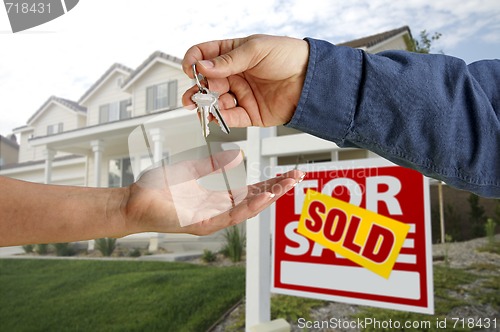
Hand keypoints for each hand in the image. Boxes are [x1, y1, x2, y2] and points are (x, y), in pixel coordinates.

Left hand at [123, 150, 304, 235]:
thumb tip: (239, 155)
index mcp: (218, 198)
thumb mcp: (191, 169)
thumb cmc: (158, 187)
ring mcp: (211, 219)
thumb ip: (214, 164)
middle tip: (297, 178)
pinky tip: (262, 197)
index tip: (288, 174)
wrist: (133, 201)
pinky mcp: (201, 225)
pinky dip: (247, 207)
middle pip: (254, 200)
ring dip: (267, 198)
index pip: (251, 190)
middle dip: (277, 190)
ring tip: (285, 186)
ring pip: (246, 210)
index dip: (271, 183)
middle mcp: (218, 210)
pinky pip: (228, 216)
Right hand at [182, 34, 308, 127]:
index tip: (191, 69)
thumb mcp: (256, 49)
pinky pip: (231, 118)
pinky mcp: (250, 113)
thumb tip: (203, 67)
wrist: (312, 79)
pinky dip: (221, 118)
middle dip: (196, 90)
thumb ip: (228, 60)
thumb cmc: (289, 56)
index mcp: (233, 54)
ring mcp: (241, 94)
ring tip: (204, 106)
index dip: (194, 62)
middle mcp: (234, 75)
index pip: (204, 56)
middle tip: (194, 95)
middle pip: (206, 83)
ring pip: (215, 102)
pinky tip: (215, 116)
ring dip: (206, 106)